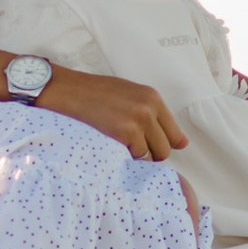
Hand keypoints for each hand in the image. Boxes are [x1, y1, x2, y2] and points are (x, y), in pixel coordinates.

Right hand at [38, 65, 191, 162]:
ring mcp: (138, 120)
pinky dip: (123, 157)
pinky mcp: (125, 133)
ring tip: (116, 145)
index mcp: (152, 97)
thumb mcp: (128, 96)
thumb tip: (182, 143)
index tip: (150, 148)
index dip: (162, 145)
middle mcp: (149, 108)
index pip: (173, 133)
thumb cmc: (92, 95)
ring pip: (150, 156)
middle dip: (150, 154)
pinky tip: (109, 146)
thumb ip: (153, 116)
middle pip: (165, 148)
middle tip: (128, 149)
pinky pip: (134, 157)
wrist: (65, 91)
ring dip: (135, 157)